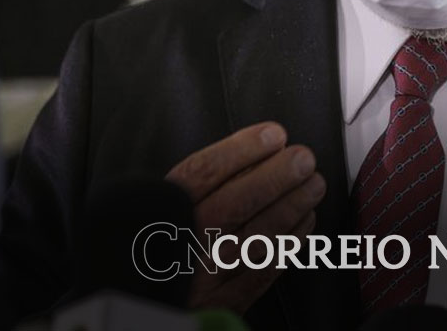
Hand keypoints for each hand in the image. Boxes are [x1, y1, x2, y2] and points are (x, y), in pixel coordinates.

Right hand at [166, 121, 325, 311]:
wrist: (133, 311)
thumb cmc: (152, 248)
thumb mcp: (150, 208)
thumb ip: (190, 184)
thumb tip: (248, 153)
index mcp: (158, 214)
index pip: (201, 174)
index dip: (242, 150)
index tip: (273, 135)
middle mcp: (179, 246)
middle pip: (232, 205)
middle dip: (275, 177)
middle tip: (303, 159)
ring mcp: (201, 279)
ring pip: (254, 238)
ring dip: (291, 207)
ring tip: (313, 185)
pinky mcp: (222, 304)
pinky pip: (262, 271)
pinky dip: (289, 242)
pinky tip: (305, 221)